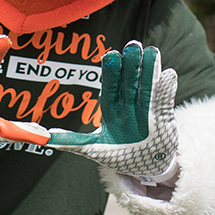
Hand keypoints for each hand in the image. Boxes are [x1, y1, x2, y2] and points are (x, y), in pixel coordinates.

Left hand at [47, 41, 178, 178]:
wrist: (145, 168)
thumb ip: (74, 142)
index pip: (110, 87)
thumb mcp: (95, 150)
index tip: (111, 56)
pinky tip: (168, 74)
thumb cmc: (118, 156)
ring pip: (147, 86)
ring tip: (151, 51)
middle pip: (129, 82)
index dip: (111, 72)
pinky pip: (164, 101)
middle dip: (131, 65)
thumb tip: (47, 137)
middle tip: (132, 45)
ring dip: (150, 70)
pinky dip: (167, 89)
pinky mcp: (164, 117)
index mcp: (111, 110)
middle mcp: (129, 105)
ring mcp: (147, 109)